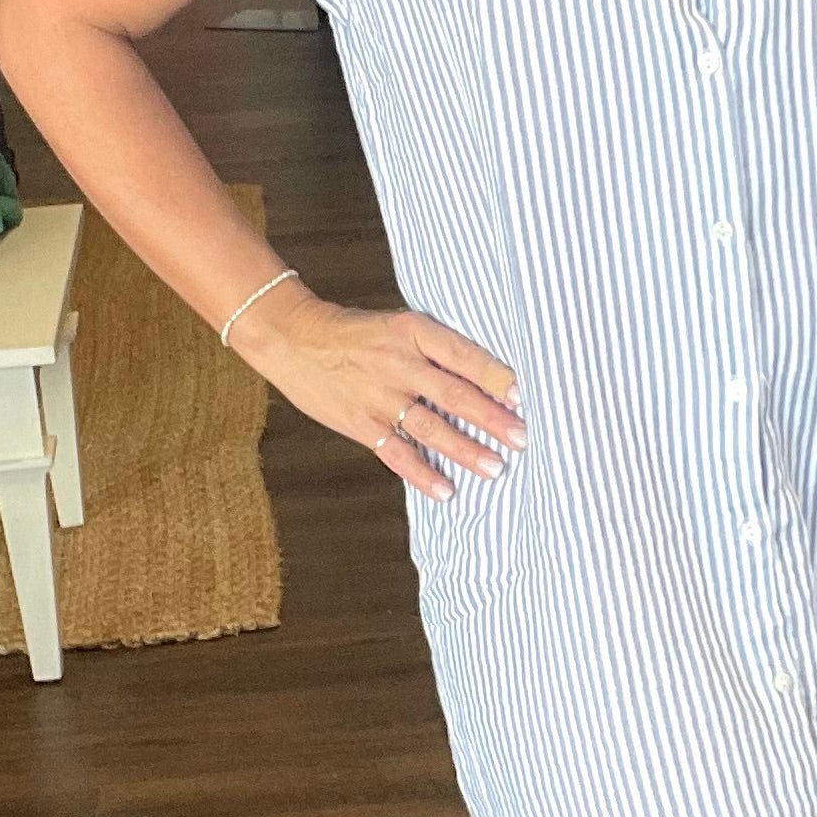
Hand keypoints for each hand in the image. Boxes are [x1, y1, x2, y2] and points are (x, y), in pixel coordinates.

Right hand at [230, 281, 523, 502]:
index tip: (523, 395)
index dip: (495, 376)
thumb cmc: (355, 332)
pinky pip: (396, 453)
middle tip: (522, 438)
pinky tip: (446, 491)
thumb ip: (436, 349)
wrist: (294, 338)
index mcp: (413, 332)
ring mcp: (378, 396)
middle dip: (491, 419)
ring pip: (430, 427)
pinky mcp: (360, 423)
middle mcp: (399, 363)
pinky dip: (422, 474)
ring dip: (465, 451)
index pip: (463, 355)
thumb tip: (486, 379)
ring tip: (495, 468)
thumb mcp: (398, 326)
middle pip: (454, 394)